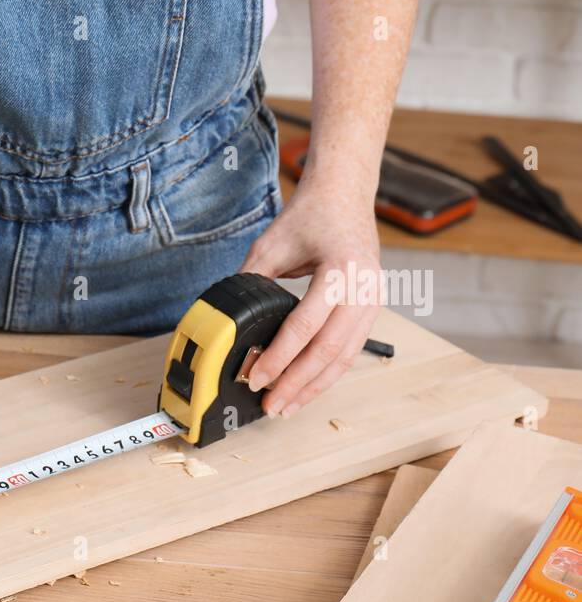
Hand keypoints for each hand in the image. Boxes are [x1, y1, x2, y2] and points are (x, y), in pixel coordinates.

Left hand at [239, 175, 381, 417]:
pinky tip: (307, 388)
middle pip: (329, 350)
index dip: (279, 357)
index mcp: (340, 270)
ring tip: (287, 406)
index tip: (255, 378)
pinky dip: (328, 373)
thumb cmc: (309, 216)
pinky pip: (352, 349)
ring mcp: (373, 300)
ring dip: (315, 386)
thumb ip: (250, 282)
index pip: (306, 326)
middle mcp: (364, 288)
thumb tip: (228, 322)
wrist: (345, 195)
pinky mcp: (372, 308)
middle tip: (270, 405)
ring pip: (345, 356)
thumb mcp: (270, 245)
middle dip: (296, 383)